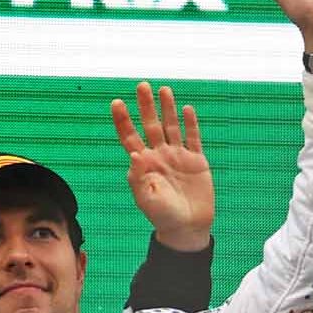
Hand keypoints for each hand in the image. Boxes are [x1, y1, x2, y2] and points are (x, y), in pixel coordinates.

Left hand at [111, 81, 213, 252]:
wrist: (187, 227)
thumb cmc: (162, 216)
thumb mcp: (146, 199)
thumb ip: (138, 178)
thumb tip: (133, 154)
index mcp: (142, 165)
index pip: (129, 137)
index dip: (123, 120)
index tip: (116, 102)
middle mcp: (158, 156)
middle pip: (150, 126)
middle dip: (146, 106)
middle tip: (141, 85)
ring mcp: (177, 157)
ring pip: (171, 127)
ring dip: (167, 109)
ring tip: (163, 90)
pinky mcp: (196, 161)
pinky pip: (193, 139)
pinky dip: (190, 124)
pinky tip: (186, 109)